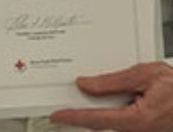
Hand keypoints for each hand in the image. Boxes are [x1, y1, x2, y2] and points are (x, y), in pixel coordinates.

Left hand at [50, 62, 172, 129]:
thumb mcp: (144, 75)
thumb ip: (112, 82)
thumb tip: (85, 84)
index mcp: (139, 120)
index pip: (98, 120)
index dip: (74, 117)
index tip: (56, 115)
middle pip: (102, 124)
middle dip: (83, 112)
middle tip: (63, 100)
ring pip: (112, 124)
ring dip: (98, 112)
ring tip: (83, 95)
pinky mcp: (146, 129)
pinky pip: (123, 123)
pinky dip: (113, 112)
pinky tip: (106, 99)